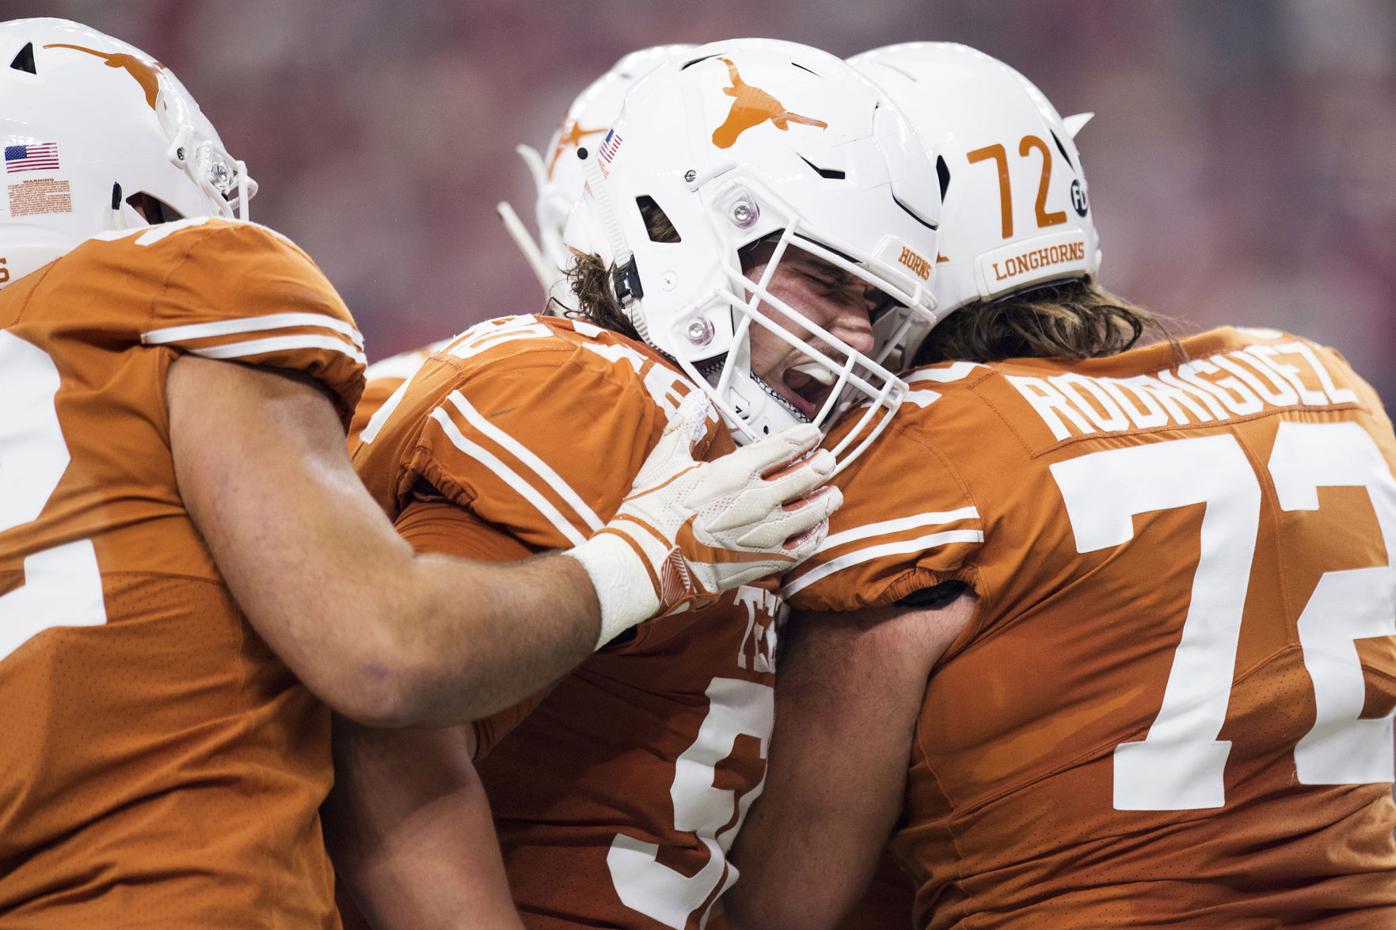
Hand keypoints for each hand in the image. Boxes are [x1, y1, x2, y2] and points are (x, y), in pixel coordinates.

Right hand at [565, 394, 840, 645]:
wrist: (646, 564)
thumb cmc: (652, 513)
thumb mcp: (664, 462)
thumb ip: (683, 427)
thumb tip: (693, 400)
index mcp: (734, 472)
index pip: (784, 447)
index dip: (805, 438)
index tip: (813, 434)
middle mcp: (757, 501)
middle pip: (808, 476)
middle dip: (822, 464)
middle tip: (827, 460)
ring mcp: (765, 534)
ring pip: (814, 511)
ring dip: (827, 498)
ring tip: (831, 492)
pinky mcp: (765, 562)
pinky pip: (805, 546)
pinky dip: (816, 534)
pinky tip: (817, 527)